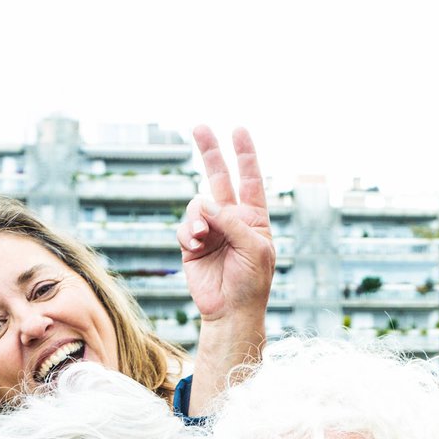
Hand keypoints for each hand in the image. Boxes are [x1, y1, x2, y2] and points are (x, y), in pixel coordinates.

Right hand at [179, 125, 274, 325]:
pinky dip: (188, 234)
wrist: (231, 312)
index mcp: (253, 218)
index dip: (245, 154)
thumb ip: (231, 222)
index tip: (238, 129)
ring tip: (202, 238)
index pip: (250, 179)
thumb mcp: (253, 248)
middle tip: (199, 126)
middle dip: (210, 152)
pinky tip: (195, 246)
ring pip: (197, 206)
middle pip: (219, 178)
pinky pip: (185, 228)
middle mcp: (231, 219)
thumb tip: (204, 202)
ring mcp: (210, 230)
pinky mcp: (192, 245)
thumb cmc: (252, 282)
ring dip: (198, 219)